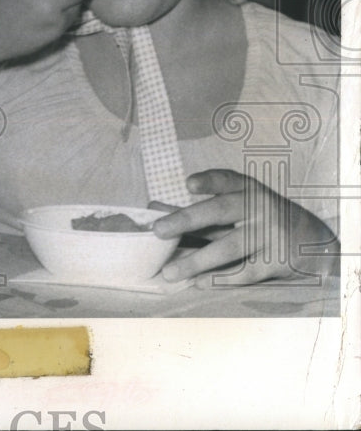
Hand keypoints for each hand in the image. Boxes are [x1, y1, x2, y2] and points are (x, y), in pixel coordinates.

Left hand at [153, 169, 338, 284]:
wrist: (311, 241)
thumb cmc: (258, 219)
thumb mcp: (235, 207)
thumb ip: (197, 208)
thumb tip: (153, 208)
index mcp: (246, 190)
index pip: (226, 180)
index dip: (208, 181)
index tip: (188, 184)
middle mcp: (259, 208)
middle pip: (220, 211)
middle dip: (186, 220)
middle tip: (157, 230)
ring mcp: (269, 235)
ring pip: (228, 247)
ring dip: (196, 261)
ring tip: (169, 273)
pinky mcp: (276, 262)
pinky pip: (244, 272)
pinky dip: (221, 278)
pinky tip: (198, 283)